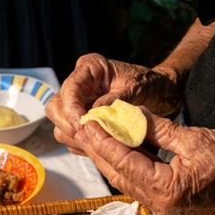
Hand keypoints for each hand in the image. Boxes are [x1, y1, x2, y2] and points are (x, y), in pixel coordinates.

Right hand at [46, 53, 176, 154]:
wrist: (158, 92)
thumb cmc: (148, 84)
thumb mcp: (136, 88)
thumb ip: (115, 99)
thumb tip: (94, 113)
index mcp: (90, 67)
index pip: (70, 88)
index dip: (72, 108)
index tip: (82, 124)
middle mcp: (79, 84)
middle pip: (56, 107)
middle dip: (69, 124)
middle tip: (88, 137)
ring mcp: (78, 103)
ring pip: (60, 124)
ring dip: (74, 137)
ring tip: (95, 143)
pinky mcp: (81, 119)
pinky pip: (71, 136)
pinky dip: (81, 144)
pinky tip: (98, 146)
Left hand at [76, 111, 214, 214]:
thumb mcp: (194, 139)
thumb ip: (158, 130)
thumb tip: (131, 117)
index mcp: (168, 190)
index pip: (125, 163)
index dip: (104, 142)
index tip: (88, 124)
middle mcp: (161, 205)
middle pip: (120, 175)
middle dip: (100, 151)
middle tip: (85, 128)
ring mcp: (165, 208)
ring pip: (128, 181)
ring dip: (111, 159)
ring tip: (96, 136)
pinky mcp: (169, 205)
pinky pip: (140, 184)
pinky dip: (128, 165)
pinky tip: (119, 149)